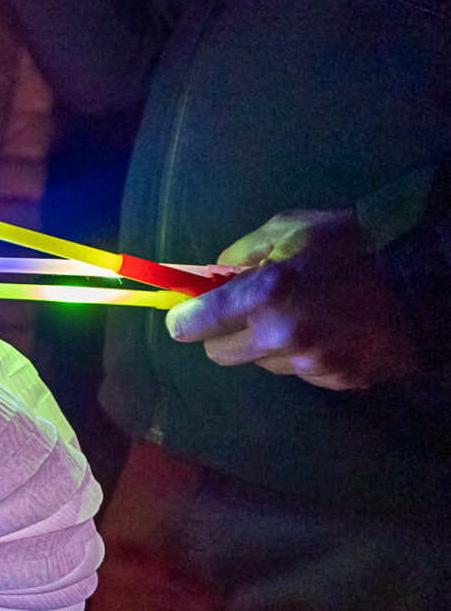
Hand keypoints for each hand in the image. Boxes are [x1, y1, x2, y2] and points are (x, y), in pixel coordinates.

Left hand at [165, 208, 417, 389]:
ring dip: (266, 345)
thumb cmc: (353, 242)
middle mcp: (280, 336)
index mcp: (264, 295)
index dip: (184, 319)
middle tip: (243, 314)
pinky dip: (303, 357)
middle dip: (223, 334)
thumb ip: (241, 254)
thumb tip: (211, 276)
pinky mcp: (337, 381)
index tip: (184, 315)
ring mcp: (310, 364)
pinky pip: (299, 373)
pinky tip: (328, 332)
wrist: (425, 275)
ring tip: (300, 316)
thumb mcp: (290, 229)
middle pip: (219, 354)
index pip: (195, 324)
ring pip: (261, 364)